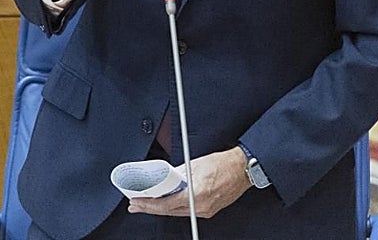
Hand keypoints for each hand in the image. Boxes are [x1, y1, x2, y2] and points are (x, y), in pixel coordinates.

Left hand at [127, 147, 250, 218]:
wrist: (242, 168)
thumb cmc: (222, 164)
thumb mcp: (193, 164)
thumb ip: (176, 173)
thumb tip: (163, 176)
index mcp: (196, 194)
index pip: (166, 204)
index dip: (149, 205)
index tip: (137, 201)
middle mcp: (201, 206)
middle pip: (169, 211)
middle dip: (150, 209)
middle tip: (135, 205)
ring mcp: (206, 210)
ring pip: (177, 212)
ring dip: (160, 209)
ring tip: (146, 205)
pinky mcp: (210, 210)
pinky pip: (187, 211)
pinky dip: (174, 207)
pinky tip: (165, 204)